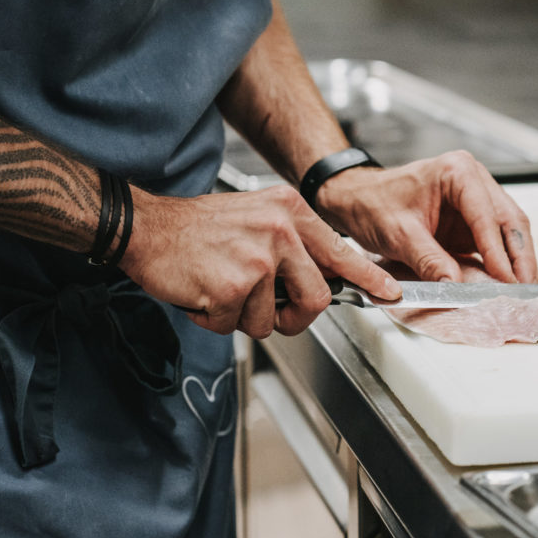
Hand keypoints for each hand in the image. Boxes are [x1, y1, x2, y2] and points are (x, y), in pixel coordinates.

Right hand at [119, 185, 400, 337]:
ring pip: (272, 320)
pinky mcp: (232, 286)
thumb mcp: (259, 217)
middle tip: (271, 312)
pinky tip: (204, 292)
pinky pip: (235, 325)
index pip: (341, 252)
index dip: (369, 279)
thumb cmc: (200, 229)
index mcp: (291, 211)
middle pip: (317, 299)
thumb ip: (293, 246)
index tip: (390, 293)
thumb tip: (323, 283)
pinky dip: (216, 319)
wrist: (147, 227)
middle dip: (295, 317)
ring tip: (222, 289)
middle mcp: (280, 231)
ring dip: (245, 317)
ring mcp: (257, 259)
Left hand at [315, 150, 537, 283]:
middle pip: (509, 220)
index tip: (506, 278)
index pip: (486, 215)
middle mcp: (473, 181)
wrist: (356, 200)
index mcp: (458, 172)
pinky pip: (495, 241)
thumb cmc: (373, 204)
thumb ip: (428, 259)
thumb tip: (453, 285)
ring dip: (518, 261)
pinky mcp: (471, 221)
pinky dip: (504, 262)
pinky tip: (509, 283)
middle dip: (520, 257)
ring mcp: (476, 200)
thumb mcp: (399, 234)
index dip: (499, 251)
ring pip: (509, 231)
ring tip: (525, 290)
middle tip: (527, 288)